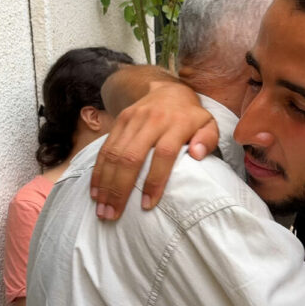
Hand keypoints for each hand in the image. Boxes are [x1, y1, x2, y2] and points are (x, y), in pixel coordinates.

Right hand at [90, 81, 218, 219]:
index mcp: (177, 123)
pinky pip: (105, 148)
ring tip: (102, 209)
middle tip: (113, 214)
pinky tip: (95, 191)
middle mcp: (152, 120)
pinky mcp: (120, 120)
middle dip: (120, 189)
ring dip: (106, 184)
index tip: (147, 204)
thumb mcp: (209, 124)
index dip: (155, 180)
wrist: (169, 91)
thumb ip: (207, 140)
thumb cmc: (191, 117)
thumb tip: (197, 155)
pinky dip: (99, 171)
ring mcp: (133, 119)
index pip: (164, 154)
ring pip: (114, 154)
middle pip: (132, 157)